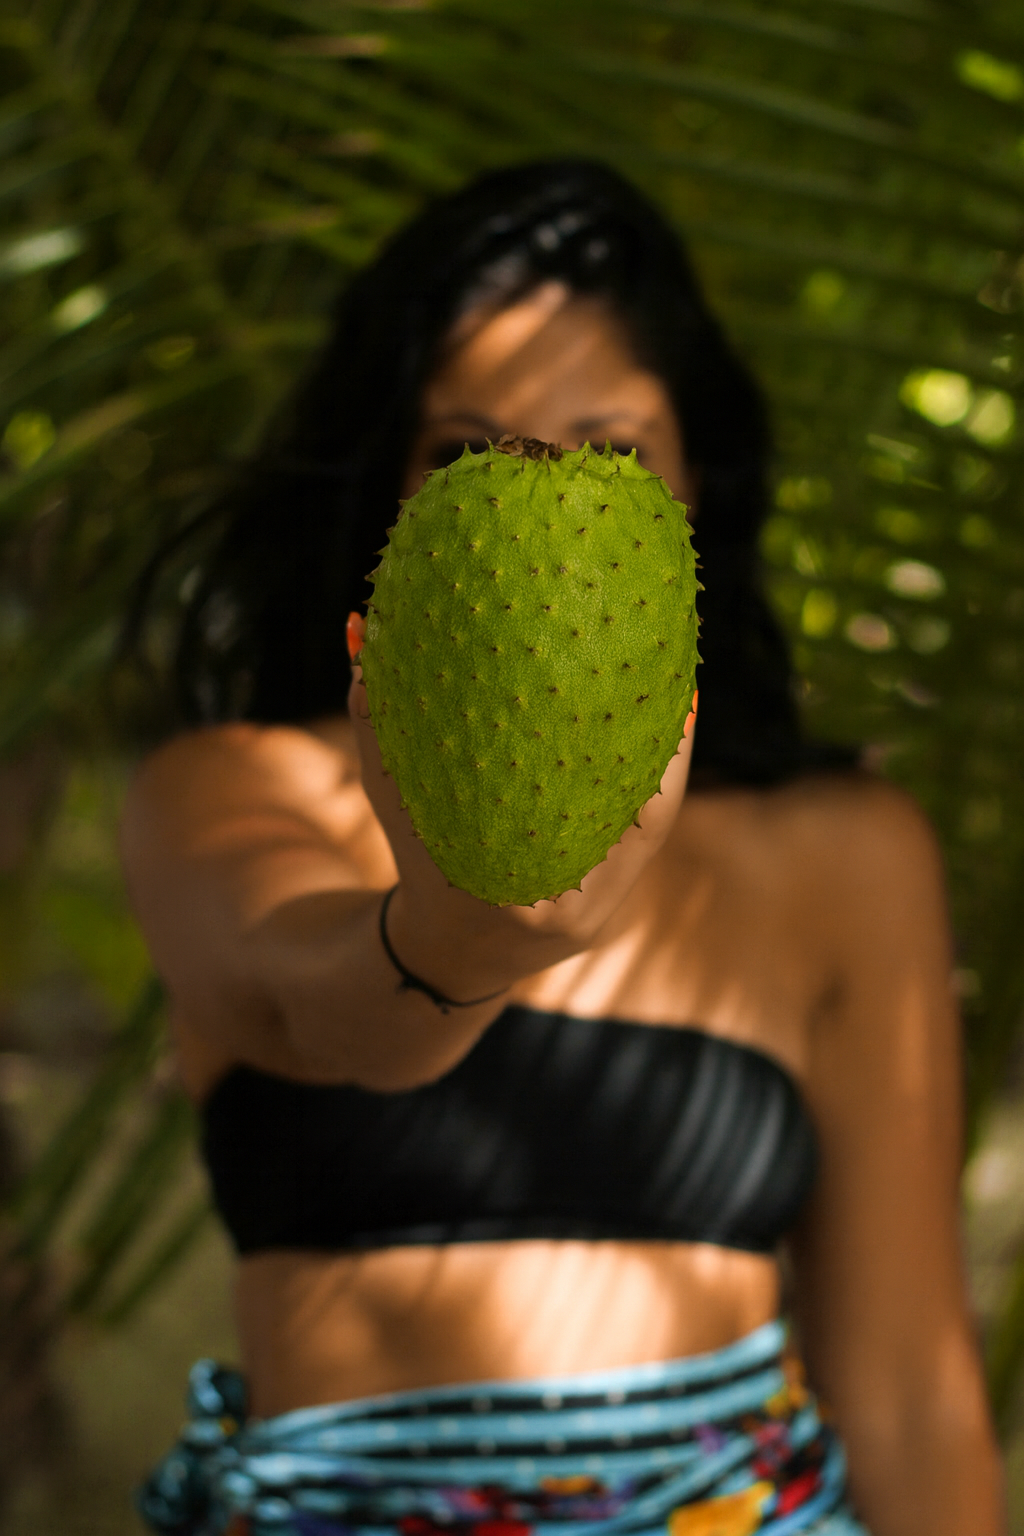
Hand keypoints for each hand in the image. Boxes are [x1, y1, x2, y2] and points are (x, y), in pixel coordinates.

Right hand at [345, 612, 694, 990]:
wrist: (444, 954)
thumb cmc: (412, 862)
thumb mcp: (387, 797)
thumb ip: (374, 721)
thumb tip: (359, 627)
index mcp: (511, 893)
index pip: (595, 813)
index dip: (636, 745)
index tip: (645, 675)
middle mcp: (566, 911)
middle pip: (643, 819)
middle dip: (661, 737)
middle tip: (669, 663)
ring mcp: (597, 912)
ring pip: (653, 825)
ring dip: (669, 756)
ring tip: (680, 689)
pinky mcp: (612, 906)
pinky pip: (646, 834)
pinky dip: (659, 781)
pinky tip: (668, 729)